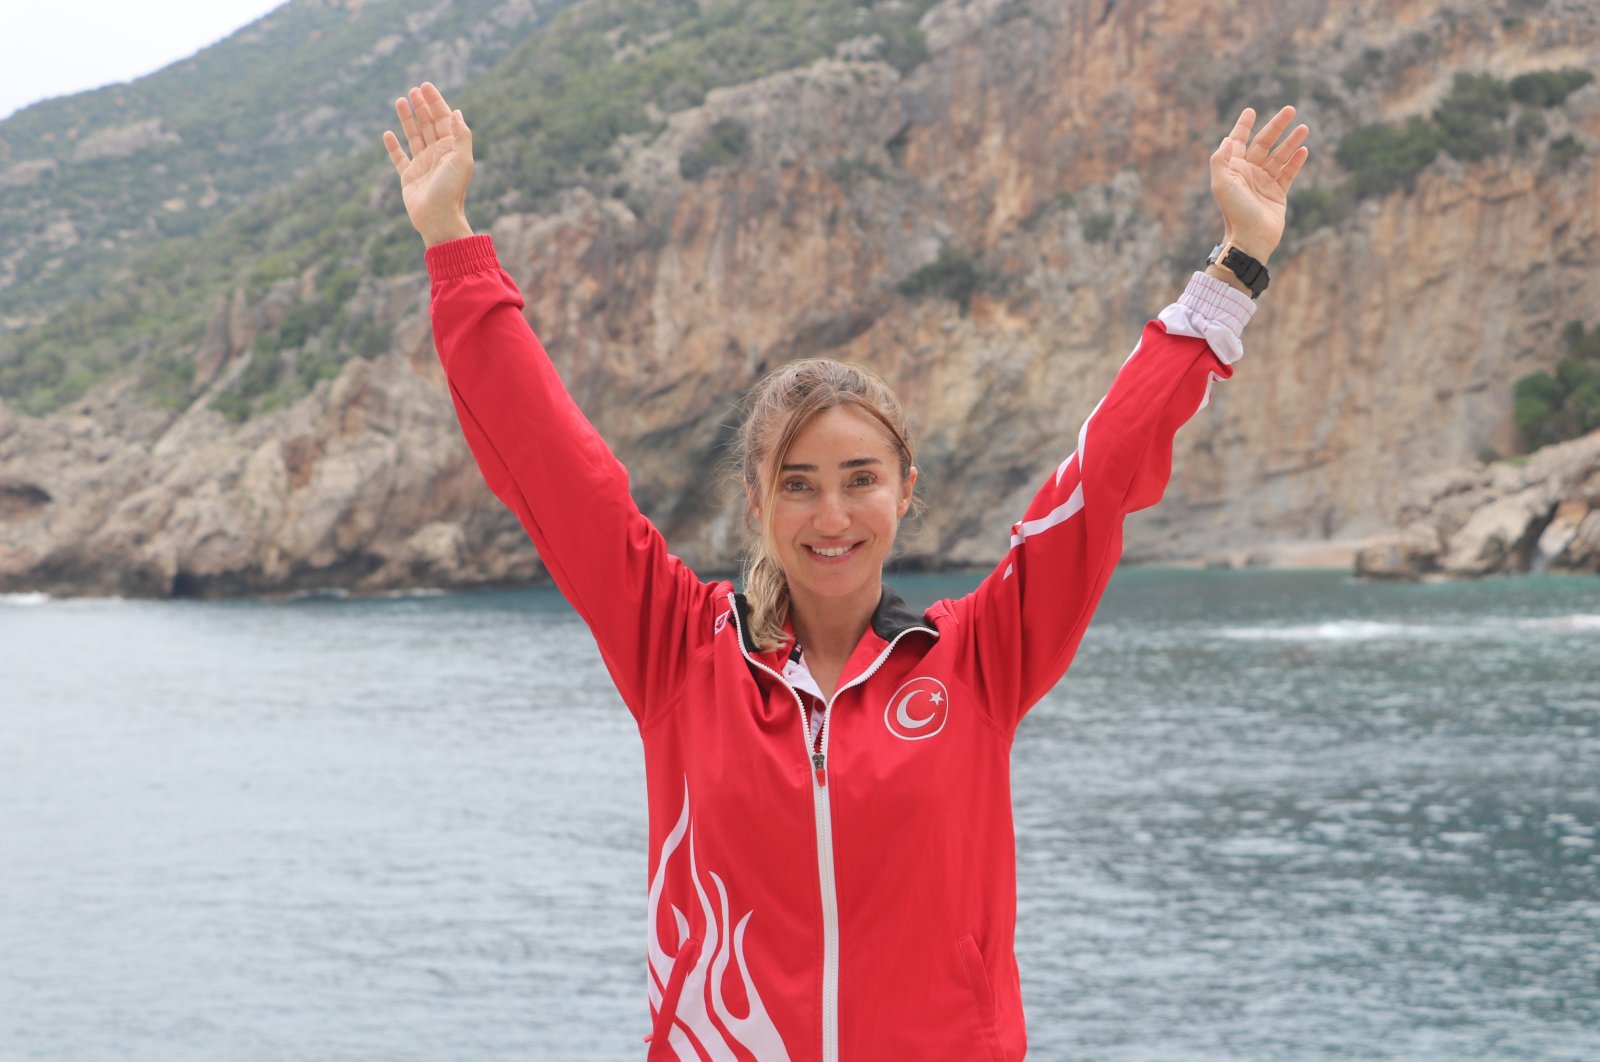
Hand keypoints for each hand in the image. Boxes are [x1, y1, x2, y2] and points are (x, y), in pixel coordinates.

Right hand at [383, 82, 474, 246]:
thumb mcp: (462, 160)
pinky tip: (387, 133)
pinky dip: (393, 146)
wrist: (438, 218)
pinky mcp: (408, 176)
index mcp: (451, 149)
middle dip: (422, 107)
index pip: (443, 120)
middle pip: (429, 125)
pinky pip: (399, 158)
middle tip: (413, 90)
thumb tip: (457, 111)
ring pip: (414, 136)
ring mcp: (422, 165)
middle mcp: (437, 155)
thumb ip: (461, 135)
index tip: (425, 86)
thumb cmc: (451, 190)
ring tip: (400, 101)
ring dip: (408, 119)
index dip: (435, 102)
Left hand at [1209, 106, 1309, 264]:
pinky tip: (1303, 150)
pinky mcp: (1278, 193)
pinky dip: (1296, 161)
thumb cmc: (1234, 212)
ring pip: (1279, 156)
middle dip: (1276, 126)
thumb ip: (1220, 160)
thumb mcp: (1222, 184)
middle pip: (1263, 143)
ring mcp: (1264, 182)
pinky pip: (1288, 172)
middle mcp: (1248, 173)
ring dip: (1291, 141)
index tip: (1250, 111)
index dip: (1243, 125)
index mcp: (1233, 169)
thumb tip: (1228, 139)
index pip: (1239, 141)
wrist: (1251, 238)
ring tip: (1304, 128)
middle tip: (1290, 109)